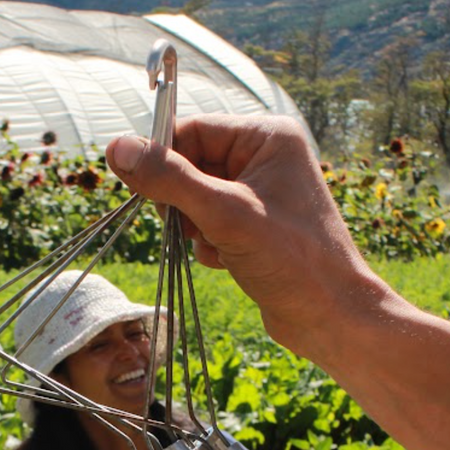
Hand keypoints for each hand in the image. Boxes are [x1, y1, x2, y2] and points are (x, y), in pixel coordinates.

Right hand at [106, 116, 376, 354]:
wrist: (333, 319)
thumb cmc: (292, 261)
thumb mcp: (222, 214)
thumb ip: (168, 178)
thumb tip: (116, 147)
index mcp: (267, 137)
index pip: (192, 130)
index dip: (163, 158)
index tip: (140, 188)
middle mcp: (266, 156)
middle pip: (191, 163)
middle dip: (183, 201)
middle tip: (191, 225)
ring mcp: (261, 190)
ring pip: (196, 195)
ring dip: (194, 225)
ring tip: (219, 246)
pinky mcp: (255, 223)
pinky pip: (209, 220)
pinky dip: (207, 241)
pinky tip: (227, 260)